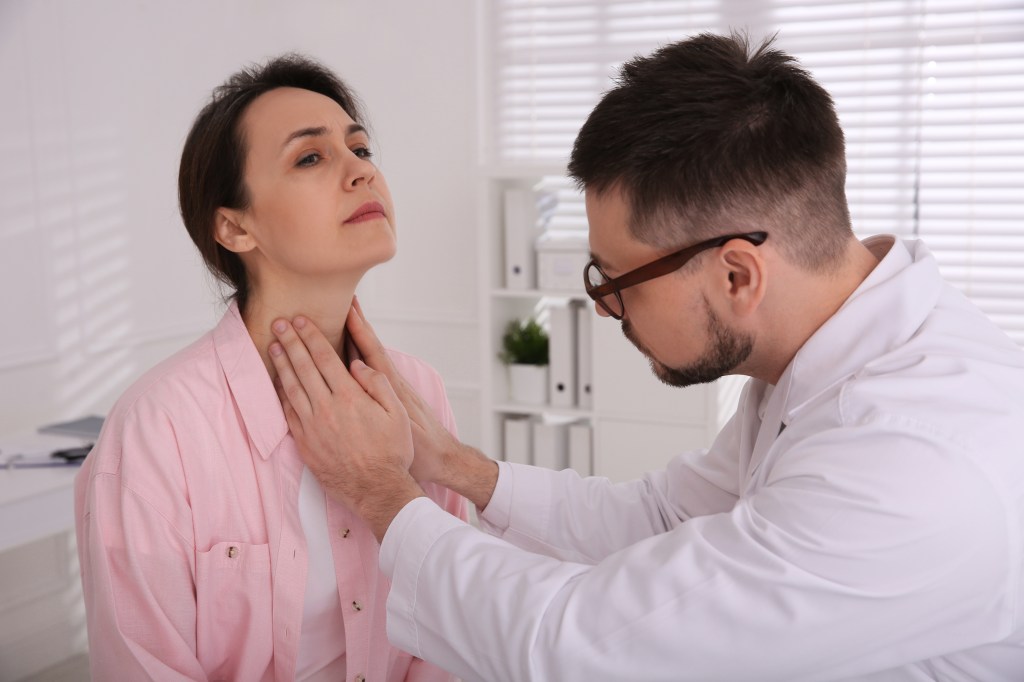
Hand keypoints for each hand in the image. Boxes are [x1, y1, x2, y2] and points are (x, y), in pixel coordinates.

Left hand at [269, 315, 423, 539]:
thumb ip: (378, 384)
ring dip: (281, 364)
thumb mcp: (397, 414)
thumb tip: (358, 365)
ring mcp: (313, 427)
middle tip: (278, 324)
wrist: (378, 490)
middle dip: (290, 342)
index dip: (310, 336)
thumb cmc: (392, 452)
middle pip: (303, 367)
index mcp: (350, 397)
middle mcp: (327, 409)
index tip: (299, 321)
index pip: (325, 358)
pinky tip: (278, 383)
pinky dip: (281, 394)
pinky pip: (288, 413)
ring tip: (274, 346)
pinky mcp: (305, 444)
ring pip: (291, 388)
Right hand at [344, 297, 460, 484]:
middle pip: (370, 348)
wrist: (443, 461)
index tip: (349, 307)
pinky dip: (361, 358)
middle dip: (356, 325)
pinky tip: (349, 353)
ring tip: (343, 318)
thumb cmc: (423, 451)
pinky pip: (372, 372)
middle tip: (342, 300)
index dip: (361, 330)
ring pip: (370, 359)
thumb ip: (383, 398)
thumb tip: (358, 371)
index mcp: (394, 388)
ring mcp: (392, 391)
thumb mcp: (402, 426)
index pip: (373, 351)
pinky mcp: (393, 399)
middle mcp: (392, 385)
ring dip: (357, 338)